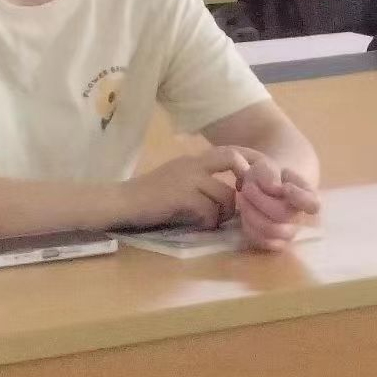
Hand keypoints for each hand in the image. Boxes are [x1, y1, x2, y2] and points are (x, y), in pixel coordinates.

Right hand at [117, 148, 248, 231]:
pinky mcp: (181, 196)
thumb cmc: (150, 198)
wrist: (122, 202)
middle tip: (242, 198)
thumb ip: (202, 183)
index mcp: (194, 160)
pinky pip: (209, 210)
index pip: (230, 150)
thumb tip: (233, 198)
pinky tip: (199, 226)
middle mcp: (192, 163)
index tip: (254, 181)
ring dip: (225, 212)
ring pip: (226, 193)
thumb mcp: (179, 182)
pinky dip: (209, 222)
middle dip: (245, 177)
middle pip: (232, 157)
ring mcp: (187, 178)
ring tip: (213, 221)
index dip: (249, 160)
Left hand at [231, 154, 320, 251]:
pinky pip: (261, 240)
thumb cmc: (269, 175)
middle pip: (283, 214)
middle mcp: (301, 218)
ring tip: (243, 197)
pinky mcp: (274, 243)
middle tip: (247, 187)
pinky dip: (248, 224)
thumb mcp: (268, 165)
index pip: (312, 204)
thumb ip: (270, 174)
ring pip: (270, 230)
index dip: (298, 196)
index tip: (285, 186)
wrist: (264, 187)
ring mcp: (288, 232)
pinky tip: (245, 211)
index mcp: (307, 196)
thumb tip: (274, 188)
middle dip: (259, 199)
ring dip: (251, 212)